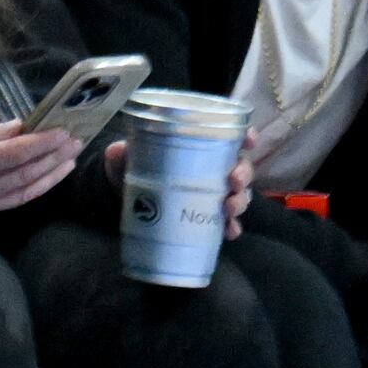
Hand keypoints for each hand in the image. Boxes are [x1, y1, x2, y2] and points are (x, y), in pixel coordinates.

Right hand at [0, 119, 79, 229]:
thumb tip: (24, 128)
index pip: (14, 154)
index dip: (43, 143)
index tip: (65, 132)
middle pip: (24, 177)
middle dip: (53, 159)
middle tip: (75, 143)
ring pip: (21, 195)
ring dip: (48, 178)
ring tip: (69, 162)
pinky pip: (6, 204)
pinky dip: (27, 189)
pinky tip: (41, 178)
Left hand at [109, 128, 260, 223]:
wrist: (124, 196)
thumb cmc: (133, 167)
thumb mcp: (126, 156)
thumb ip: (123, 152)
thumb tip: (118, 150)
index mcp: (199, 147)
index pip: (230, 137)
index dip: (246, 135)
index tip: (249, 141)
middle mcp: (212, 169)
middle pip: (241, 168)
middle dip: (244, 174)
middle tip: (234, 181)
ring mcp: (212, 194)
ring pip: (240, 195)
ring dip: (240, 201)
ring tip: (228, 208)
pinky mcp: (207, 217)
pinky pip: (226, 223)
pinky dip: (231, 227)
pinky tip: (229, 231)